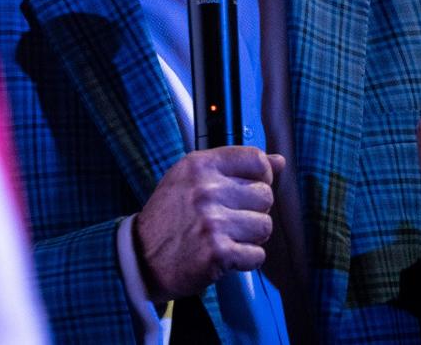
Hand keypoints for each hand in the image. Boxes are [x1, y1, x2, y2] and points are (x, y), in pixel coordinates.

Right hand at [133, 146, 285, 301]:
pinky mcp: (217, 251)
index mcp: (199, 165)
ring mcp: (212, 220)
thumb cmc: (169, 216)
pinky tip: (224, 255)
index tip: (246, 189)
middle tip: (228, 219)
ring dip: (250, 237)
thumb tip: (279, 160)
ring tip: (226, 237)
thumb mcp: (192, 179)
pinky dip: (245, 260)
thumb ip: (236, 166)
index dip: (260, 177)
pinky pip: (257, 255)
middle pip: (265, 195)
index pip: (256, 160)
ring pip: (265, 226)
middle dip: (253, 211)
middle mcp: (206, 189)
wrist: (141, 257)